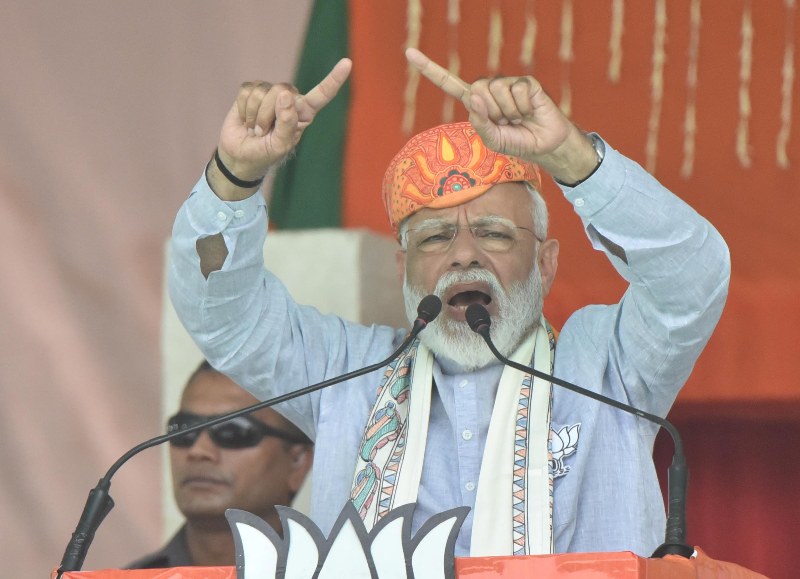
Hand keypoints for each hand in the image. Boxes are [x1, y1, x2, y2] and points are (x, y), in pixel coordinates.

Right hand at [211, 58, 351, 198]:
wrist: (241, 156)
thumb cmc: (266, 153)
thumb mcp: (280, 145)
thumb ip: (287, 123)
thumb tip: (286, 95)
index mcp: (304, 114)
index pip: (322, 95)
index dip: (334, 79)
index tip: (347, 63)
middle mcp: (290, 100)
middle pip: (281, 91)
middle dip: (266, 115)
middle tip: (263, 133)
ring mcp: (271, 93)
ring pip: (262, 91)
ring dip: (254, 115)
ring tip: (256, 129)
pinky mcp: (252, 90)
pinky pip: (247, 91)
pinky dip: (243, 109)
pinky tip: (246, 119)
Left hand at [405, 48, 596, 183]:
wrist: (545, 144)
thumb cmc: (517, 142)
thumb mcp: (493, 140)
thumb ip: (480, 123)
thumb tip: (475, 96)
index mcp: (476, 103)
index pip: (449, 83)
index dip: (430, 69)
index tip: (409, 53)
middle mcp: (489, 89)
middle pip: (476, 88)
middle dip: (492, 111)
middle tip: (506, 122)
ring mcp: (507, 84)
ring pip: (497, 90)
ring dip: (509, 111)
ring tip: (519, 118)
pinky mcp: (526, 83)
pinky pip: (517, 90)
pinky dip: (523, 107)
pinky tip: (530, 111)